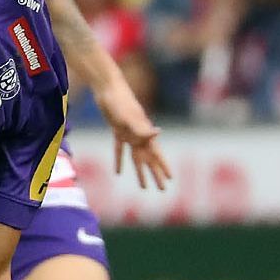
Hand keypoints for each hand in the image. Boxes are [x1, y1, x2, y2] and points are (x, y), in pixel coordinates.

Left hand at [95, 74, 171, 190]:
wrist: (108, 89)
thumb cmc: (120, 102)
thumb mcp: (129, 117)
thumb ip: (142, 128)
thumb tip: (159, 133)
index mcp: (145, 133)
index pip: (156, 154)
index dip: (163, 167)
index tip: (171, 179)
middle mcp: (140, 135)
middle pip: (149, 159)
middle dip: (156, 174)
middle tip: (162, 189)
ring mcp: (129, 133)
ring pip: (136, 157)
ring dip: (140, 172)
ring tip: (144, 187)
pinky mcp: (118, 130)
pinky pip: (119, 149)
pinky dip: (119, 160)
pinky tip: (118, 173)